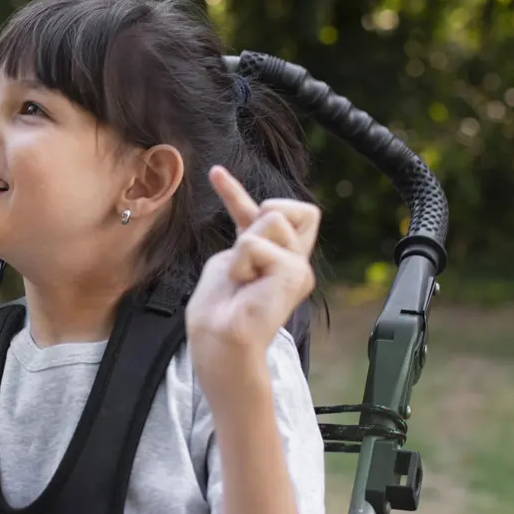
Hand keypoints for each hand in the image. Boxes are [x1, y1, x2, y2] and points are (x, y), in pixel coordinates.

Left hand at [187, 166, 319, 372]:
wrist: (220, 340)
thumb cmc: (220, 309)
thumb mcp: (232, 258)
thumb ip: (248, 231)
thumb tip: (232, 187)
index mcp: (278, 256)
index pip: (279, 211)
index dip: (240, 192)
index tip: (215, 173)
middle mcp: (294, 260)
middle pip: (285, 208)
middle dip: (261, 217)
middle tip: (247, 254)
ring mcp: (298, 267)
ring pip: (272, 220)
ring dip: (245, 245)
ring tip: (243, 277)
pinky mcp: (294, 274)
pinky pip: (257, 244)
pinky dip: (242, 260)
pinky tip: (245, 284)